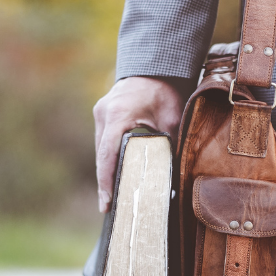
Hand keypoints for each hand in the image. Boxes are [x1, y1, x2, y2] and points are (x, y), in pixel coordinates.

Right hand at [93, 76, 184, 212]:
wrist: (155, 67)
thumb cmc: (164, 90)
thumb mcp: (172, 117)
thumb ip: (170, 143)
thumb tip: (175, 173)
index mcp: (118, 114)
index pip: (107, 154)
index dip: (105, 181)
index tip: (106, 203)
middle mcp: (104, 114)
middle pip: (102, 156)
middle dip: (105, 182)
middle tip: (110, 208)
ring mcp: (101, 114)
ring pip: (101, 150)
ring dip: (106, 171)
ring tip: (112, 198)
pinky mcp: (103, 115)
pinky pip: (103, 142)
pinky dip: (109, 159)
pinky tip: (115, 176)